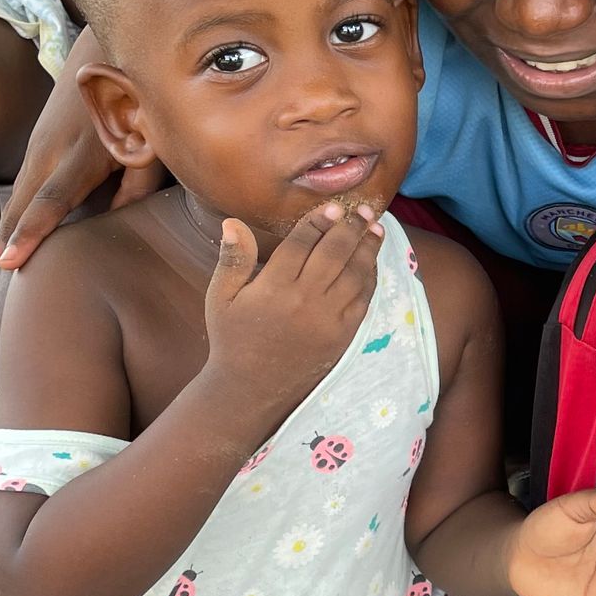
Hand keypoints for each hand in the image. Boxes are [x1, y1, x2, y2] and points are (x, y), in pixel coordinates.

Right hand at [0, 57, 163, 268]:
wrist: (101, 50)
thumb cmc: (136, 101)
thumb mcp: (150, 142)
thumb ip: (138, 183)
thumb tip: (120, 219)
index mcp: (84, 152)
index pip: (53, 198)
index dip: (33, 230)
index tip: (11, 259)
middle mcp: (54, 148)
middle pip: (26, 199)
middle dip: (9, 234)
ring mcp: (41, 142)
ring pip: (21, 190)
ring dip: (7, 223)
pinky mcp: (38, 140)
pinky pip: (24, 180)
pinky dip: (15, 205)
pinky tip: (7, 229)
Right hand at [202, 204, 384, 432]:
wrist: (251, 389)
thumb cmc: (232, 338)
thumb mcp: (221, 298)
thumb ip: (232, 259)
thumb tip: (232, 222)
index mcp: (273, 288)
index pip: (301, 243)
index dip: (318, 222)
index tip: (332, 206)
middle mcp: (304, 300)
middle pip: (334, 253)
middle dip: (350, 228)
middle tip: (361, 210)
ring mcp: (327, 319)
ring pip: (354, 274)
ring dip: (367, 248)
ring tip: (374, 229)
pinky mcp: (342, 335)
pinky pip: (362, 299)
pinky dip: (370, 277)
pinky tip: (371, 262)